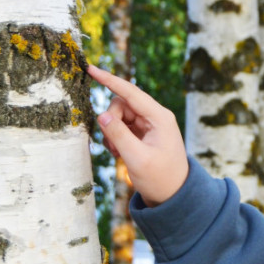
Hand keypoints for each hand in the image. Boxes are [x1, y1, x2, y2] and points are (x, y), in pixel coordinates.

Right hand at [86, 65, 188, 206]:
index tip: (91, 68)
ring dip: (112, 132)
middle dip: (111, 121)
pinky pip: (120, 126)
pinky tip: (120, 153)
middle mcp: (155, 117)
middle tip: (113, 145)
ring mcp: (148, 125)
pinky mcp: (142, 133)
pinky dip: (115, 138)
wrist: (173, 195)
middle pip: (121, 104)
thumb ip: (118, 135)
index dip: (109, 80)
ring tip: (118, 153)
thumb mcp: (137, 158)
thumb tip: (102, 115)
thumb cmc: (160, 178)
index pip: (130, 92)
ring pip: (118, 116)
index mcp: (159, 117)